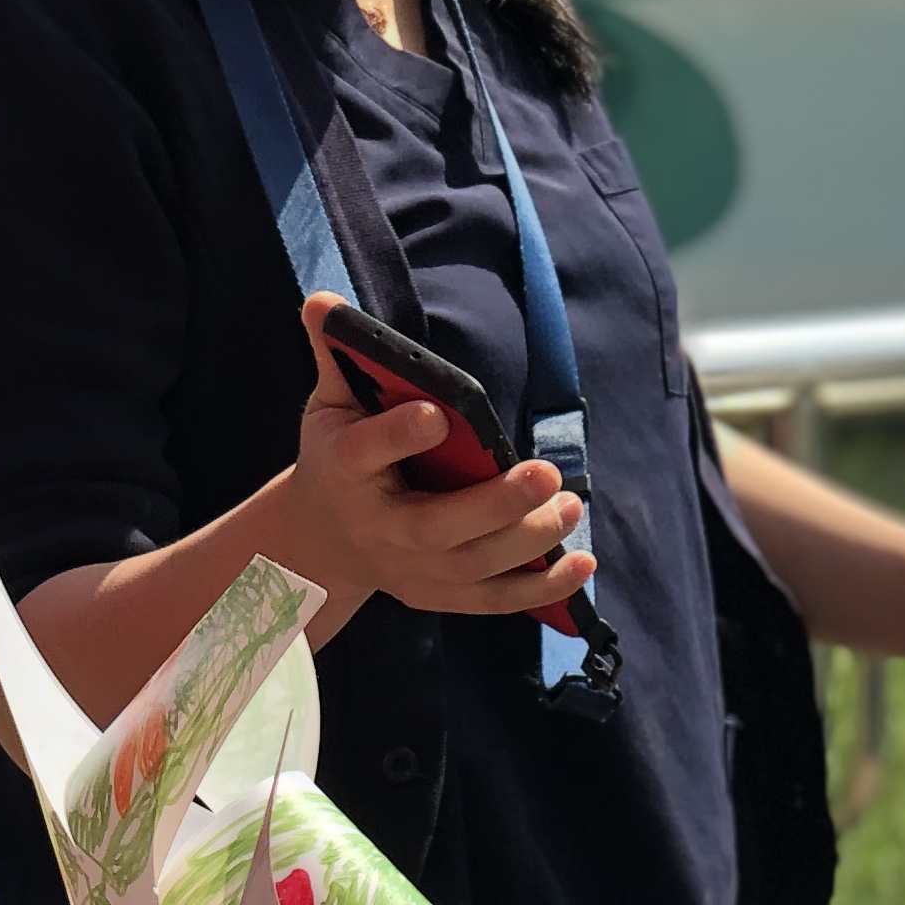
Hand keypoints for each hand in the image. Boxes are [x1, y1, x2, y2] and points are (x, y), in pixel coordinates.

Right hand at [274, 296, 594, 619]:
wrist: (323, 541)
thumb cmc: (339, 460)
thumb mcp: (329, 407)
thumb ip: (336, 357)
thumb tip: (323, 305)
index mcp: (345, 471)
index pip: (366, 453)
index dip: (399, 435)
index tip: (438, 414)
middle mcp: (379, 528)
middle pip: (436, 527)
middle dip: (495, 504)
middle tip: (547, 473)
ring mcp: (411, 570)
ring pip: (473, 566)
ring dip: (529, 541)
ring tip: (571, 506)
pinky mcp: (440, 594)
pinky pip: (494, 600)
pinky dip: (540, 589)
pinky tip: (581, 566)